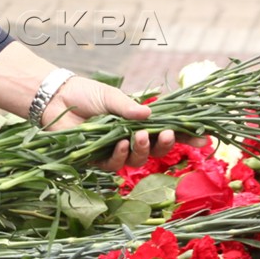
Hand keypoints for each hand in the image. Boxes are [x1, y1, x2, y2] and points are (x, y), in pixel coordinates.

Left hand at [39, 76, 176, 170]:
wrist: (56, 99)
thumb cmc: (85, 94)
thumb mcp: (112, 96)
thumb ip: (129, 107)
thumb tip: (149, 115)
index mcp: (139, 122)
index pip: (168, 131)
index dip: (186, 137)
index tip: (203, 139)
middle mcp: (131, 138)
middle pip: (157, 150)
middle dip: (167, 145)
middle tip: (169, 135)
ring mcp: (115, 150)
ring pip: (139, 160)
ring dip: (143, 149)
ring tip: (141, 136)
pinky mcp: (98, 159)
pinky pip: (115, 164)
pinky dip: (121, 155)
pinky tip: (121, 144)